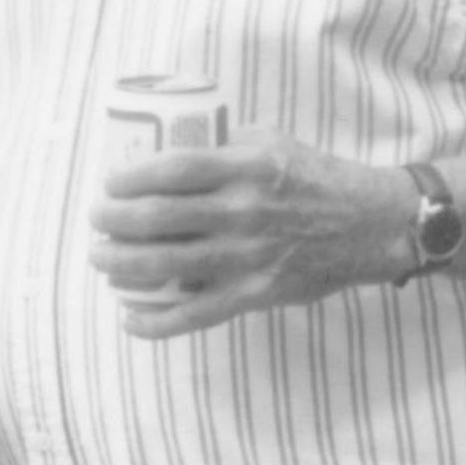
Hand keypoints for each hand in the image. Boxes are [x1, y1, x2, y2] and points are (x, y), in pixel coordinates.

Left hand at [90, 127, 412, 339]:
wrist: (368, 223)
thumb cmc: (314, 176)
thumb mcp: (272, 142)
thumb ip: (223, 144)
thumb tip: (168, 144)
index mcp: (249, 167)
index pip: (174, 168)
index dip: (131, 176)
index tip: (110, 180)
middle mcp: (246, 212)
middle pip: (160, 219)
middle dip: (114, 221)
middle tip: (97, 219)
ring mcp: (249, 257)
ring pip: (167, 267)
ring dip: (122, 265)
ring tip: (102, 259)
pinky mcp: (255, 295)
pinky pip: (194, 315)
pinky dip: (156, 322)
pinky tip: (130, 317)